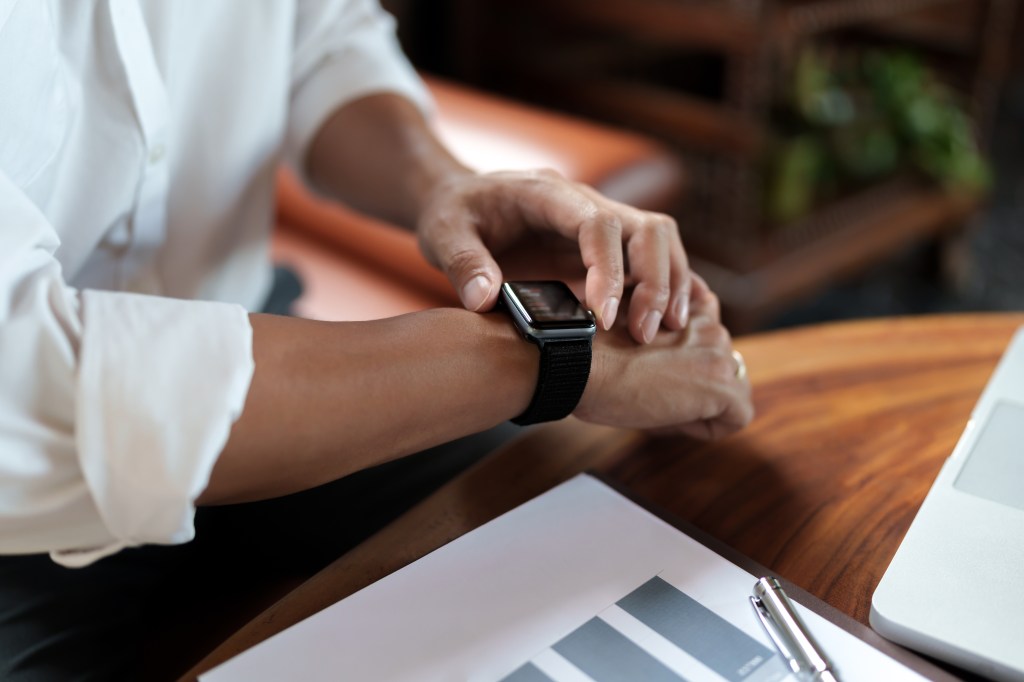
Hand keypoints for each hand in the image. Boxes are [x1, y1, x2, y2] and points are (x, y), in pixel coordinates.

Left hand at [417, 168, 690, 344]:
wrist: (463, 203)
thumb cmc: (455, 215)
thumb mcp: (442, 234)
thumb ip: (462, 263)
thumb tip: (484, 299)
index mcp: (548, 194)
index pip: (597, 224)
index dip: (608, 270)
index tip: (602, 319)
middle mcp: (586, 203)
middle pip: (648, 229)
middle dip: (656, 281)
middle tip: (646, 333)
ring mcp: (602, 223)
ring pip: (661, 241)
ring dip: (672, 284)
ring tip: (665, 331)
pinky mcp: (607, 246)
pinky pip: (651, 259)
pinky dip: (666, 287)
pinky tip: (666, 322)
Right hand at [574, 275, 752, 439]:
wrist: (578, 362)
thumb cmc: (587, 350)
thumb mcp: (624, 325)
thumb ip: (653, 332)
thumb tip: (660, 362)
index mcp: (687, 305)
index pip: (709, 337)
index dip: (686, 362)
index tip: (653, 373)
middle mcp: (710, 326)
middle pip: (721, 367)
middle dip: (694, 386)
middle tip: (650, 394)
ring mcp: (719, 356)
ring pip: (732, 391)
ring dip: (702, 405)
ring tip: (658, 406)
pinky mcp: (722, 387)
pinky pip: (736, 417)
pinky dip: (708, 427)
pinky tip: (670, 418)